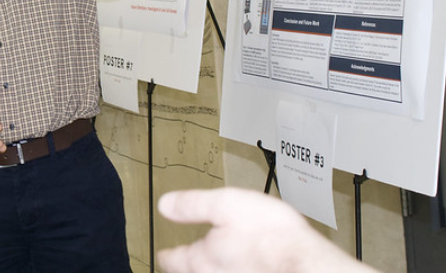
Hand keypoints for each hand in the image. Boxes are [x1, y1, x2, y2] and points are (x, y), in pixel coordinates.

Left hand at [157, 188, 377, 272]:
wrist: (307, 264)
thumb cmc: (269, 234)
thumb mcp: (225, 204)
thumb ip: (192, 206)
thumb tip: (164, 205)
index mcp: (202, 258)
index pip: (174, 260)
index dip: (167, 255)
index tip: (163, 254)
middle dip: (188, 268)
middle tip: (184, 263)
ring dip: (211, 271)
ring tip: (213, 265)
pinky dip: (235, 271)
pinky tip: (243, 267)